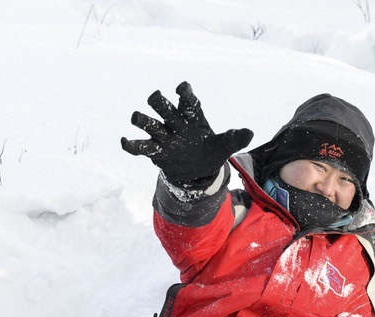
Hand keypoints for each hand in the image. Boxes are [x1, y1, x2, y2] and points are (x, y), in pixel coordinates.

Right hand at [121, 82, 253, 185]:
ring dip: (143, 119)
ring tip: (137, 117)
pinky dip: (131, 144)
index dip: (185, 93)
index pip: (188, 101)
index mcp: (192, 117)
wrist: (198, 171)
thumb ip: (235, 138)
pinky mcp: (156, 151)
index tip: (183, 87)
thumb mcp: (225, 147)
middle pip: (164, 107)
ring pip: (150, 124)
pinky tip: (125, 141)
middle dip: (159, 102)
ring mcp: (164, 136)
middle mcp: (175, 123)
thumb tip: (250, 133)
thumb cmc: (210, 152)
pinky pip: (141, 146)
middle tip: (156, 97)